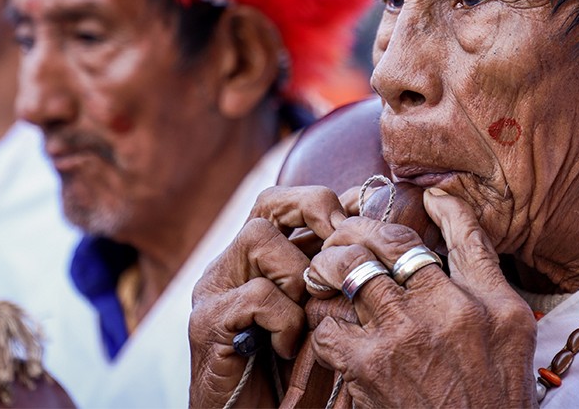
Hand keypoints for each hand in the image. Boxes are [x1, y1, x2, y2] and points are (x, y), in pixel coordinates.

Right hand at [189, 186, 347, 406]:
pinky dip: (284, 319)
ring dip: (297, 271)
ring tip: (307, 311)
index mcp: (255, 261)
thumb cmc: (291, 376)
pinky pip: (256, 295)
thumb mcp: (320, 316)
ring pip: (258, 237)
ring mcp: (213, 291)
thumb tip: (372, 225)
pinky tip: (289, 348)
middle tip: (340, 241)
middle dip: (312, 211)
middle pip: (268, 203)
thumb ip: (332, 277)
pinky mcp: (206, 323)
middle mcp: (229, 266)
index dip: (324, 202)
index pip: (283, 202)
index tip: (360, 219)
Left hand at [305, 188, 537, 407]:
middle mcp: (444, 312)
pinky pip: (328, 325)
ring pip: (348, 271)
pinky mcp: (368, 369)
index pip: (459, 234)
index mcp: (486, 301)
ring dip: (329, 267)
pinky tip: (329, 325)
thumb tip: (447, 206)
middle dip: (354, 229)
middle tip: (342, 235)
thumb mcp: (511, 327)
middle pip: (386, 241)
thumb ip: (482, 267)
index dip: (430, 207)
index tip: (411, 199)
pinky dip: (323, 320)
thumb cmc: (493, 392)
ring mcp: (402, 338)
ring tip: (323, 272)